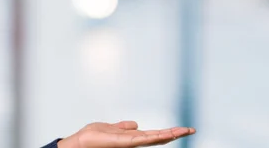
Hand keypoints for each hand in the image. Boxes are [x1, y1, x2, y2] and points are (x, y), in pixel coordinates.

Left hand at [57, 121, 195, 147]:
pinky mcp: (121, 144)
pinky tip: (162, 135)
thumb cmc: (91, 138)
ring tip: (182, 131)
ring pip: (151, 139)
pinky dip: (152, 138)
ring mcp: (127, 144)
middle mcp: (131, 142)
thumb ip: (123, 127)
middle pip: (156, 137)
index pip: (152, 135)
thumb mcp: (109, 128)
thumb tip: (137, 124)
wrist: (77, 145)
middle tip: (191, 130)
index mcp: (129, 138)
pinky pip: (139, 140)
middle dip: (173, 134)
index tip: (183, 129)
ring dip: (167, 135)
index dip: (167, 132)